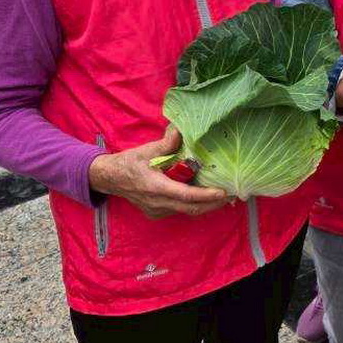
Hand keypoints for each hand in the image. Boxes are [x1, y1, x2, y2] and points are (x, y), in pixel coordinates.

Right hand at [88, 127, 229, 218]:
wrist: (109, 179)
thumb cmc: (129, 162)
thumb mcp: (146, 150)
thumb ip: (166, 143)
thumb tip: (181, 129)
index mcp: (155, 187)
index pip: (186, 195)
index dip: (206, 195)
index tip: (223, 193)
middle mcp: (158, 203)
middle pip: (191, 208)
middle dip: (213, 204)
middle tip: (233, 195)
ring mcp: (157, 210)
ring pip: (186, 212)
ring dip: (206, 206)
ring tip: (225, 197)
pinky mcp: (157, 212)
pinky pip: (180, 211)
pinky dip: (194, 205)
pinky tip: (206, 197)